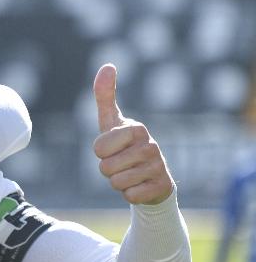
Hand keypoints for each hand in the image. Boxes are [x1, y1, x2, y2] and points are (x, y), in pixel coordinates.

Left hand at [93, 64, 173, 205]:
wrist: (151, 176)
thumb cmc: (124, 146)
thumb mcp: (111, 121)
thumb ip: (105, 95)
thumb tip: (108, 65)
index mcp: (136, 128)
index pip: (98, 148)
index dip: (100, 152)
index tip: (112, 148)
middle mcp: (151, 145)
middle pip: (105, 167)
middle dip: (108, 169)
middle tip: (121, 163)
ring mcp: (159, 166)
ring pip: (117, 182)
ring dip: (118, 182)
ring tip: (130, 173)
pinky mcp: (163, 187)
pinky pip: (130, 196)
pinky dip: (130, 194)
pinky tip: (140, 185)